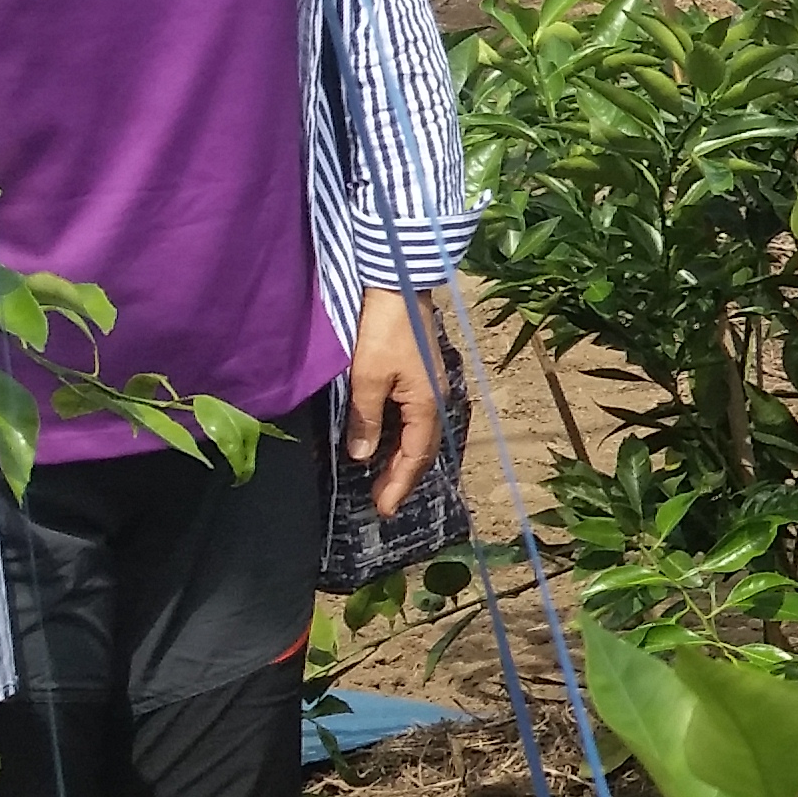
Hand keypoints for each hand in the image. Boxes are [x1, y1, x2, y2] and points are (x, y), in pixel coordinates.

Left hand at [344, 288, 443, 514]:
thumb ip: (366, 419)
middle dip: (402, 478)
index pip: (414, 457)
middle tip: (382, 502)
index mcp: (426, 405)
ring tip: (382, 479)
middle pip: (422, 450)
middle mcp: (434, 401)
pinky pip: (414, 420)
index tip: (384, 510)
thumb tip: (363, 457)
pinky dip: (401, 439)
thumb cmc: (385, 331)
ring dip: (401, 460)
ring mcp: (430, 388)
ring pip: (418, 436)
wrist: (400, 286)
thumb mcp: (368, 377)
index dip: (398, 485)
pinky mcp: (421, 378)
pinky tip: (386, 442)